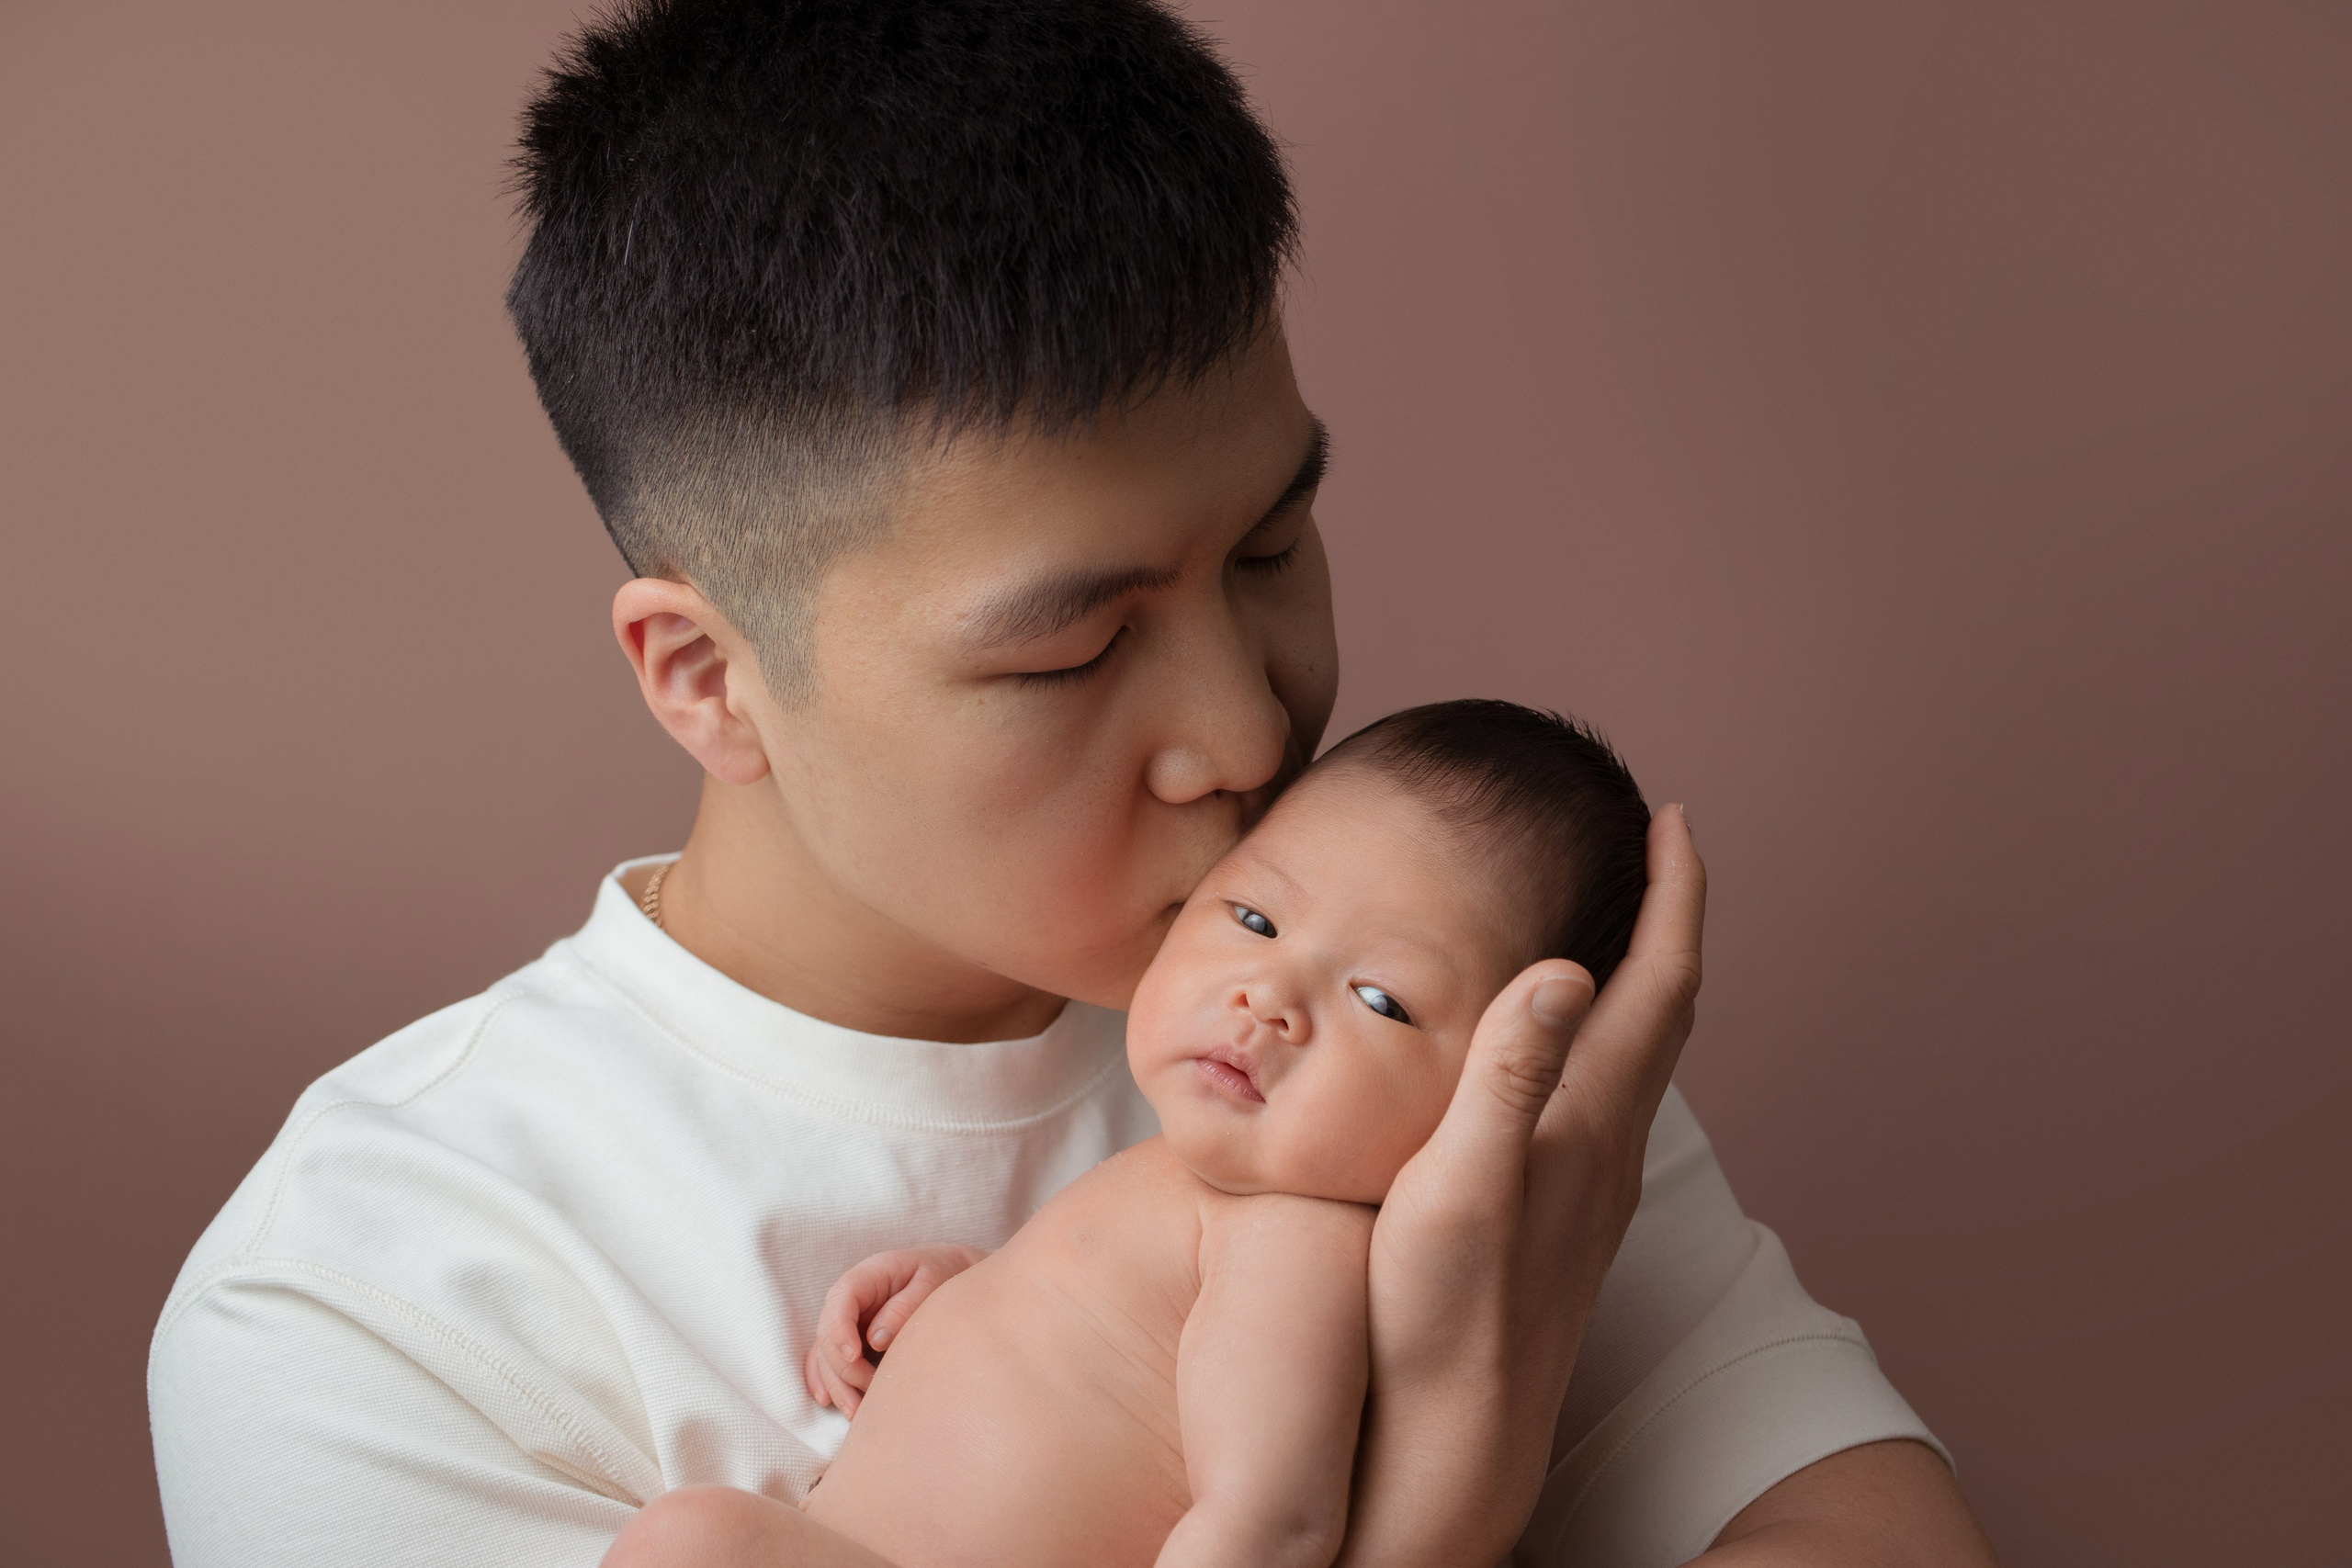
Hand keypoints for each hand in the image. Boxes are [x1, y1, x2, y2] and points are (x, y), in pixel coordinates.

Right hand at [802, 1245, 985, 1416]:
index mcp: (869, 1276)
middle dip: (845, 1366)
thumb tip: (876, 1340)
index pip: (841, 1299)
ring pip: (825, 1354)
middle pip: (829, 1333)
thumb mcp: (932, 1282)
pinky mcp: (850, 1339)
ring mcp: (848, 1320)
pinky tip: (828, 1401)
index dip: (840, 1329)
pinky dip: (824, 1380)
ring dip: (836, 1384)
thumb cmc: (943, 1275)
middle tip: (874, 1389)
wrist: (951, 1276)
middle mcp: (851, 1298)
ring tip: (856, 1414)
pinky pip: (826, 1360)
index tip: (853, 1355)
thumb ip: (905, 1307)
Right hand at [1339, 805, 1704, 1567]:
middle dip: (1670, 917)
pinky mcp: (1568, 1214)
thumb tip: (1567, 968)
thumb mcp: (1458, 1185)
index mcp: (1589, 1118)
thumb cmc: (1442, 1313)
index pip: (1661, 981)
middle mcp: (1610, 1145)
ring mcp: (1595, 1184)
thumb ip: (1510, 1075)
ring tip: (1614, 922)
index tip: (1675, 817)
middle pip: (1668, 1007)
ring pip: (1643, 1052)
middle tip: (1655, 848)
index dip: (1676, 894)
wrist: (1454, 1437)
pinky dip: (1607, 1030)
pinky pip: (1611, 1089)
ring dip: (1644, 974)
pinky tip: (1562, 1045)